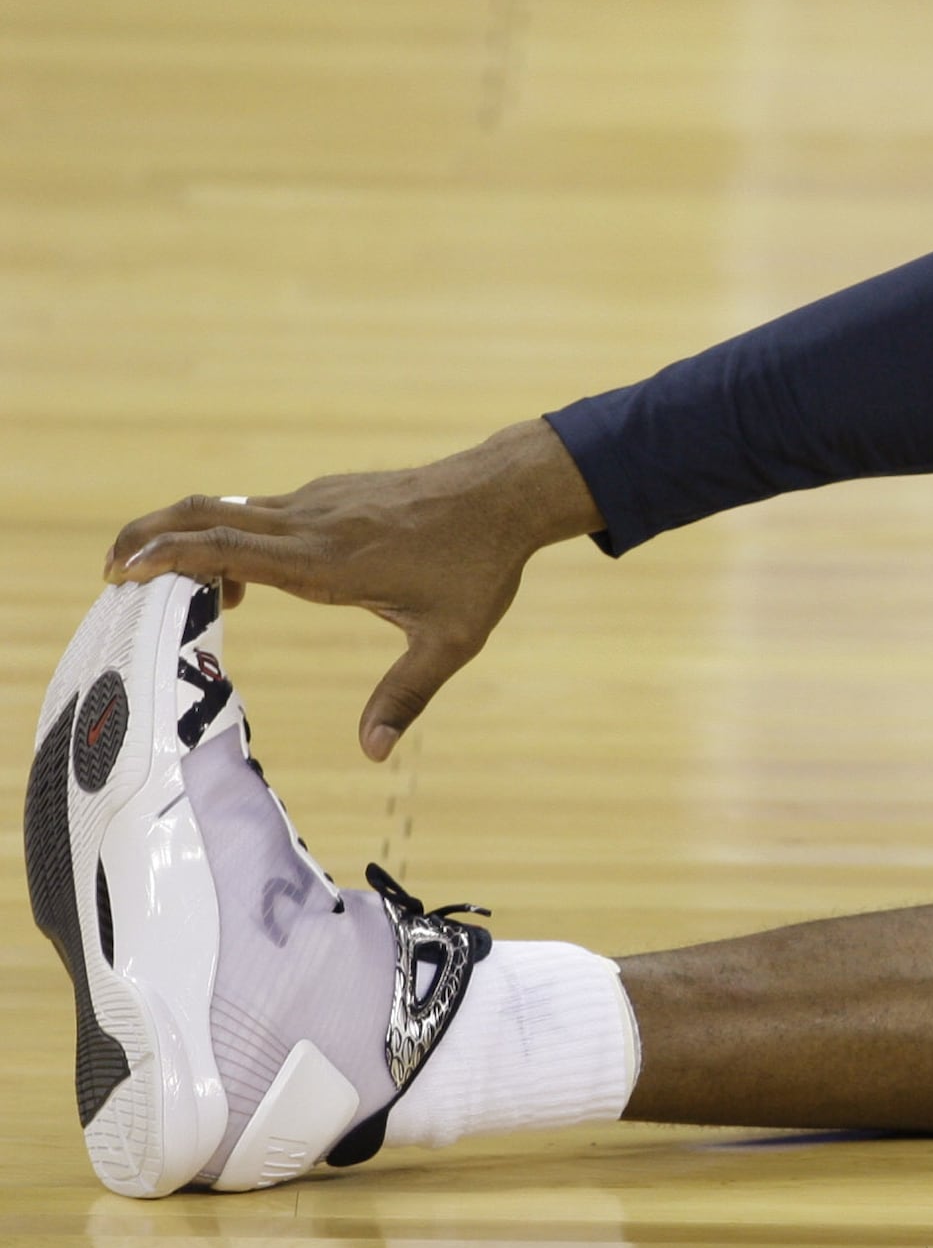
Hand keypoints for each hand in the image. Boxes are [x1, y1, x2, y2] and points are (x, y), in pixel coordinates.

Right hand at [106, 419, 604, 761]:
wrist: (506, 494)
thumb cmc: (480, 568)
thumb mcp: (450, 641)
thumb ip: (406, 696)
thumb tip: (373, 753)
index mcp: (328, 561)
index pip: (228, 548)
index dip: (168, 555)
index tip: (122, 571)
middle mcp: (313, 524)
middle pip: (205, 515)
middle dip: (148, 537)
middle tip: (111, 571)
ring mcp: (318, 502)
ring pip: (228, 509)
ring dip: (185, 538)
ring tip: (160, 583)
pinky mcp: (329, 495)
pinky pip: (260, 512)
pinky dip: (228, 537)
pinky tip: (239, 582)